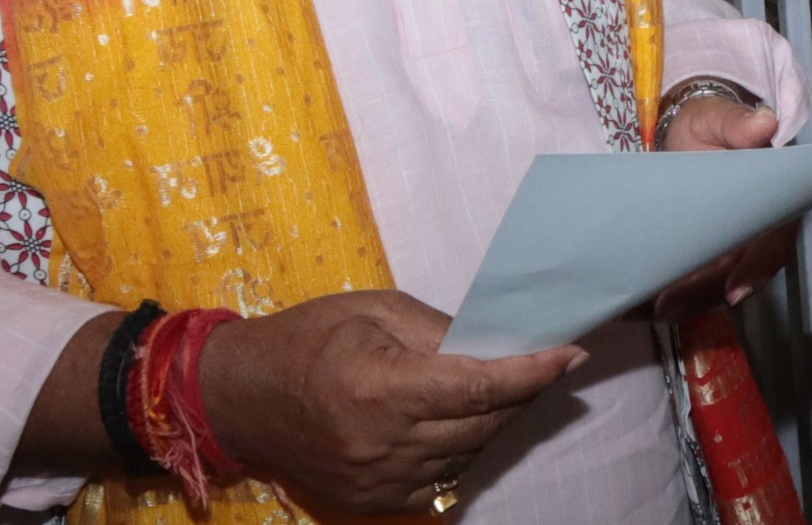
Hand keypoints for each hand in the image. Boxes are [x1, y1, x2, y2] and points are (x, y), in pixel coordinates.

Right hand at [197, 289, 582, 514]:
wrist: (239, 397)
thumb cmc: (307, 338)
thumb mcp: (374, 309)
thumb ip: (440, 329)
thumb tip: (498, 342)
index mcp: (381, 389)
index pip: (480, 386)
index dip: (534, 372)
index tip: (572, 355)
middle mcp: (383, 445)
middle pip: (484, 422)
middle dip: (524, 391)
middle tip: (547, 363)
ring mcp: (378, 482)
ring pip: (469, 451)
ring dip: (494, 418)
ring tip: (499, 384)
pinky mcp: (372, 502)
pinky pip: (443, 478)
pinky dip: (462, 447)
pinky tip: (460, 419)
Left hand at [649, 96, 794, 318]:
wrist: (683, 135)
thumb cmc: (709, 126)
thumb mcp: (717, 119)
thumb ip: (736, 123)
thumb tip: (764, 122)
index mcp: (770, 205)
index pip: (773, 245)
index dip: (757, 270)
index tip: (734, 291)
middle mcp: (751, 237)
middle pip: (734, 279)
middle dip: (700, 296)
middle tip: (665, 307)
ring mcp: (722, 253)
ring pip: (705, 291)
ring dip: (673, 304)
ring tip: (636, 307)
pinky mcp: (694, 260)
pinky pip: (680, 287)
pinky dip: (655, 298)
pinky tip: (627, 303)